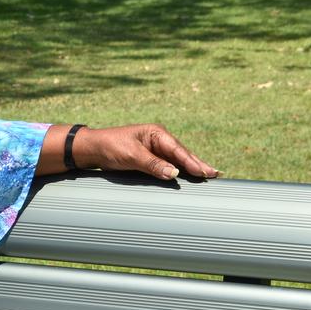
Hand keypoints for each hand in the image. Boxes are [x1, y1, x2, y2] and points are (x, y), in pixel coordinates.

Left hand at [71, 124, 218, 180]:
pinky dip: (181, 171)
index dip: (192, 162)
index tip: (205, 172)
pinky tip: (191, 176)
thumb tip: (174, 174)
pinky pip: (170, 165)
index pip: (178, 150)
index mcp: (156, 133)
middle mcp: (159, 139)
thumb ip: (153, 164)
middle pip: (183, 154)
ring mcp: (156, 149)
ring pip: (178, 160)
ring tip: (210, 175)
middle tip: (216, 174)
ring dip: (192, 168)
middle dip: (198, 164)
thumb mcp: (131, 156)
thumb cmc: (111, 147)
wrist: (94, 149)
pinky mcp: (152, 158)